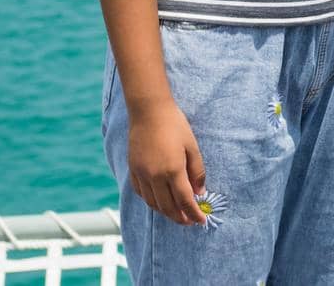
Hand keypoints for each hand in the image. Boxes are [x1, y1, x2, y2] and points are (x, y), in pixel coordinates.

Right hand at [128, 101, 207, 224]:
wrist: (149, 112)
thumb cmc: (175, 126)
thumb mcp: (192, 147)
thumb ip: (197, 172)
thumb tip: (200, 193)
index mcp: (172, 170)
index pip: (185, 200)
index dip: (194, 214)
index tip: (201, 221)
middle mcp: (155, 177)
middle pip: (167, 207)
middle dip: (180, 217)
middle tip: (189, 222)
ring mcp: (141, 175)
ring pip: (153, 203)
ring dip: (165, 212)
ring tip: (176, 215)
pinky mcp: (133, 170)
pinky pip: (141, 194)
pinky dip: (151, 202)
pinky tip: (159, 202)